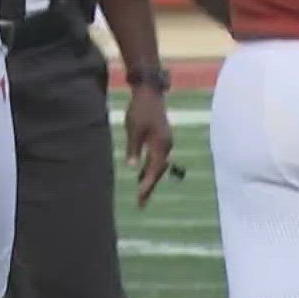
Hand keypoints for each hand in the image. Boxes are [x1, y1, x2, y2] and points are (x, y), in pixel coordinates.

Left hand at [124, 88, 174, 206]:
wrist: (150, 93)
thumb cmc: (140, 109)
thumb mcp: (133, 129)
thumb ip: (134, 148)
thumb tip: (132, 167)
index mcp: (161, 145)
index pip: (154, 169)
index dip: (147, 184)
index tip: (140, 197)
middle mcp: (166, 146)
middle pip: (158, 171)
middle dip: (149, 187)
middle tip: (141, 204)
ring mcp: (164, 143)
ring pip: (158, 166)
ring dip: (149, 179)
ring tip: (141, 195)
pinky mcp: (160, 139)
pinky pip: (156, 159)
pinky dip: (150, 169)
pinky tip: (142, 175)